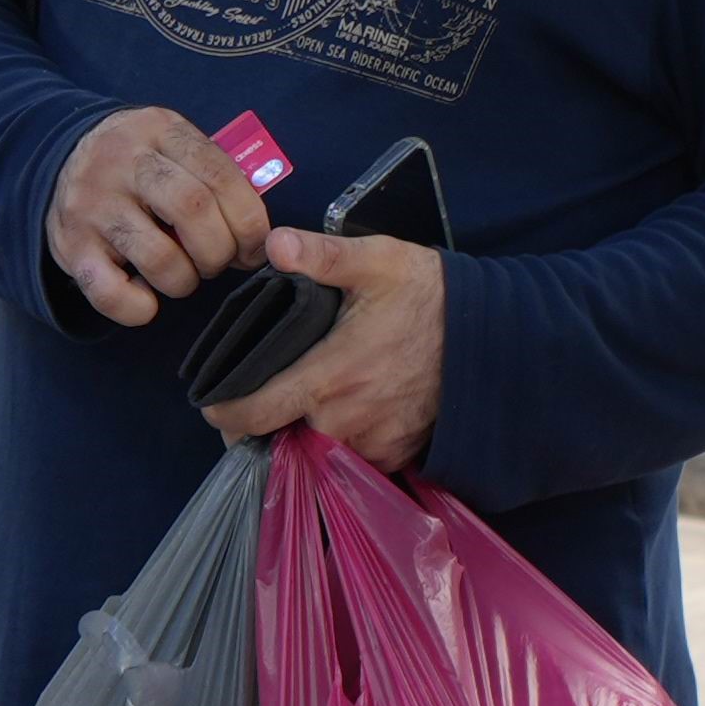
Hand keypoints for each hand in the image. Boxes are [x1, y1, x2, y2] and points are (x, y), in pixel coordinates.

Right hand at [53, 105, 271, 325]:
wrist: (58, 160)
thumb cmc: (139, 165)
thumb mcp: (173, 146)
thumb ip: (214, 178)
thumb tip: (258, 240)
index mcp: (160, 130)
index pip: (220, 175)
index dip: (250, 220)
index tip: (254, 247)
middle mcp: (122, 163)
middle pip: (193, 210)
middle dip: (220, 250)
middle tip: (217, 262)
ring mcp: (92, 204)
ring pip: (160, 257)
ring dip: (185, 281)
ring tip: (182, 275)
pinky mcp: (70, 245)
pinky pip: (110, 292)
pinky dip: (139, 307)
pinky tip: (146, 299)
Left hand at [201, 226, 442, 466]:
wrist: (491, 335)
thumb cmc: (428, 295)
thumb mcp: (376, 262)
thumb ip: (322, 255)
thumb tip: (276, 243)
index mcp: (328, 377)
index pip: (254, 415)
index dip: (225, 416)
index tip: (214, 406)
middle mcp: (345, 421)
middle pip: (279, 440)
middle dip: (262, 428)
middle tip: (257, 404)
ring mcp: (373, 444)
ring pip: (315, 454)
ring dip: (301, 438)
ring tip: (297, 411)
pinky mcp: (395, 456)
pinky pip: (350, 462)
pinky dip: (338, 447)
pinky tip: (340, 418)